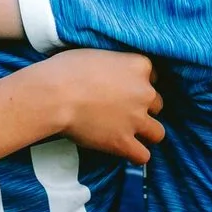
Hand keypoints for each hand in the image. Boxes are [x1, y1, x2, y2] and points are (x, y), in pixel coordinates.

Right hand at [43, 50, 164, 164]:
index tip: (124, 89)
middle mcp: (144, 92)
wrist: (54, 95)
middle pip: (157, 105)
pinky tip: (125, 151)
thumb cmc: (66, 70)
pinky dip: (135, 155)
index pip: (153, 77)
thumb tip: (109, 73)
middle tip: (121, 111)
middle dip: (142, 109)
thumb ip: (114, 65)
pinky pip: (143, 156)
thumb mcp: (98, 54)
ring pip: (157, 132)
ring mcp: (136, 119)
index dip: (139, 84)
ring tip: (128, 133)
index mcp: (139, 66)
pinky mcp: (123, 142)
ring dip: (146, 133)